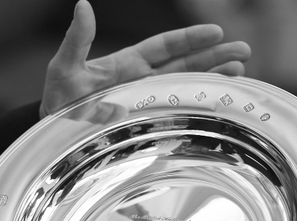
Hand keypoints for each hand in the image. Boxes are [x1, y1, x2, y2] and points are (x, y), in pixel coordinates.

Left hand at [39, 0, 251, 117]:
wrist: (51, 132)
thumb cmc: (56, 98)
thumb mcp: (62, 67)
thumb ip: (77, 40)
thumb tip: (83, 6)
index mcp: (127, 64)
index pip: (164, 48)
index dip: (190, 39)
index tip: (217, 32)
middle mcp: (142, 81)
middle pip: (184, 65)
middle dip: (214, 57)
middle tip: (244, 51)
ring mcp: (146, 103)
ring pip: (185, 88)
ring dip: (212, 80)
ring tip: (240, 73)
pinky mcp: (145, 124)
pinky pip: (175, 115)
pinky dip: (197, 109)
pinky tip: (217, 107)